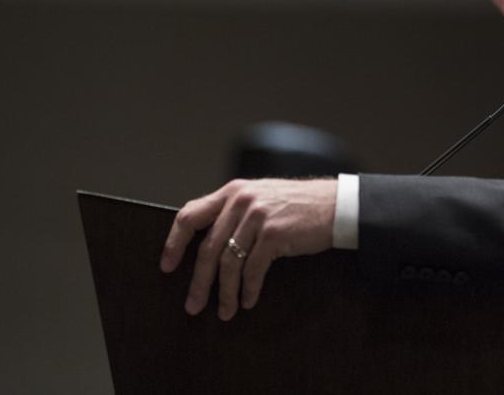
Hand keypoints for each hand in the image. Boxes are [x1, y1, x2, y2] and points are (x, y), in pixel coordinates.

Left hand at [159, 178, 335, 320]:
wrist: (336, 205)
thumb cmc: (299, 205)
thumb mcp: (261, 197)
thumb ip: (235, 212)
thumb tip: (209, 245)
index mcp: (232, 191)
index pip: (190, 215)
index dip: (174, 243)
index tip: (166, 267)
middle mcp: (241, 201)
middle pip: (207, 248)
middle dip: (198, 282)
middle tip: (193, 306)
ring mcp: (257, 217)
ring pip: (228, 263)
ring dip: (224, 292)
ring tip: (224, 312)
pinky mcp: (274, 234)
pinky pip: (252, 269)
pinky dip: (248, 289)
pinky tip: (247, 301)